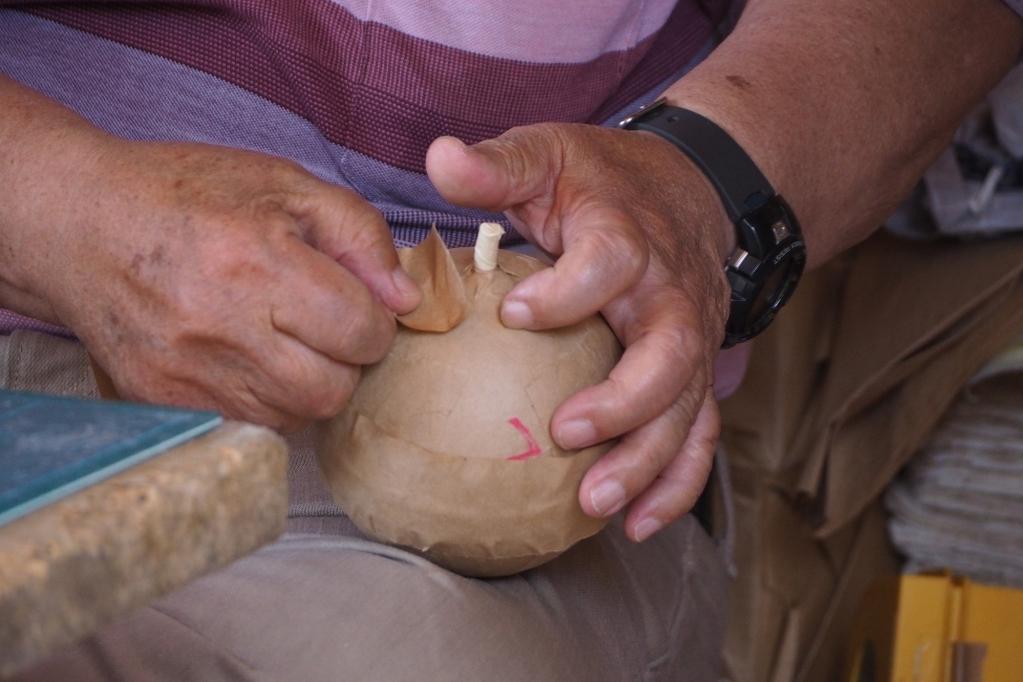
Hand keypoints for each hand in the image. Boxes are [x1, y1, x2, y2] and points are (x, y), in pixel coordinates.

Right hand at [34, 140, 419, 429]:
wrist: (79, 225)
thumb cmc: (188, 196)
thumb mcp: (286, 185)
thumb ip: (360, 236)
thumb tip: (406, 301)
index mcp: (256, 262)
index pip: (361, 330)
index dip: (375, 320)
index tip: (357, 305)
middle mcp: (219, 326)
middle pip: (332, 389)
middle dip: (348, 362)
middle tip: (326, 328)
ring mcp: (186, 374)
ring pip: (294, 417)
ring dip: (311, 385)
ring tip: (287, 341)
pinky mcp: (162, 402)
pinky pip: (249, 428)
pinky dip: (268, 403)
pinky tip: (254, 362)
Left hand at [426, 123, 732, 541]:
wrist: (694, 188)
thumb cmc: (607, 180)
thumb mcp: (549, 153)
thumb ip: (498, 164)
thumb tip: (437, 158)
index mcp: (628, 236)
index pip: (610, 262)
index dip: (569, 290)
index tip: (518, 314)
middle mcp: (669, 292)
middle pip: (669, 351)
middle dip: (624, 400)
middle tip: (564, 435)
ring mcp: (692, 338)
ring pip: (687, 406)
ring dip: (648, 461)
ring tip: (595, 504)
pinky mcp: (697, 372)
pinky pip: (699, 432)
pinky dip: (676, 483)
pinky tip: (636, 523)